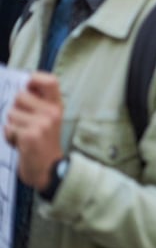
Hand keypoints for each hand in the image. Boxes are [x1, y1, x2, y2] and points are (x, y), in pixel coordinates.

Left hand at [4, 72, 63, 190]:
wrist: (48, 169)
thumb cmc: (44, 143)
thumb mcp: (48, 120)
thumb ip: (39, 104)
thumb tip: (23, 86)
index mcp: (57, 106)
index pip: (50, 81)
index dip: (35, 78)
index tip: (28, 86)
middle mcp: (51, 112)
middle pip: (21, 95)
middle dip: (15, 108)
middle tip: (24, 121)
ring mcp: (42, 124)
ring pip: (11, 113)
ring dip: (11, 125)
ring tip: (22, 135)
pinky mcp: (30, 136)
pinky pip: (8, 128)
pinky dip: (9, 137)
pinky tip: (19, 143)